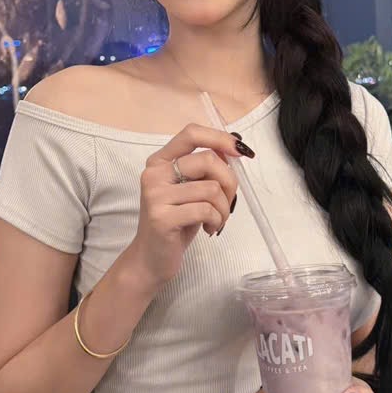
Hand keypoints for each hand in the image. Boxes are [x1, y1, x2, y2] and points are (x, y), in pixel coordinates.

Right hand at [124, 123, 250, 291]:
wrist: (151, 259)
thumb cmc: (176, 222)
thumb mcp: (190, 190)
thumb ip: (205, 169)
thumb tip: (233, 147)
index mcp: (160, 161)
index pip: (191, 133)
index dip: (220, 138)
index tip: (240, 151)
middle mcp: (154, 174)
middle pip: (208, 160)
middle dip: (229, 182)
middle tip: (228, 202)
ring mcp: (155, 195)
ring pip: (211, 188)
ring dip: (224, 208)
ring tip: (217, 220)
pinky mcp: (162, 217)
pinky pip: (206, 210)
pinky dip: (217, 220)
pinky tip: (209, 228)